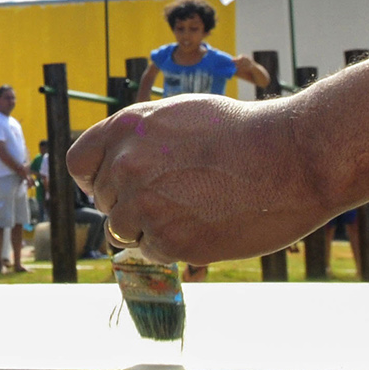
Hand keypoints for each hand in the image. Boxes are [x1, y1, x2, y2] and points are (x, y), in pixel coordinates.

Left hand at [68, 93, 323, 264]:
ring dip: (151, 228)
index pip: (79, 164)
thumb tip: (115, 165)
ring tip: (194, 209)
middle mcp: (126, 165)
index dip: (95, 179)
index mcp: (126, 128)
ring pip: (124, 231)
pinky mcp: (168, 240)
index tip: (116, 186)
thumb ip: (141, 140)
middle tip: (175, 198)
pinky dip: (174, 246)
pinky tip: (206, 224)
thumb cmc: (242, 133)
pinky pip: (152, 252)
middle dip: (131, 204)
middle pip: (104, 202)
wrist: (289, 157)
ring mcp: (144, 204)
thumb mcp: (181, 116)